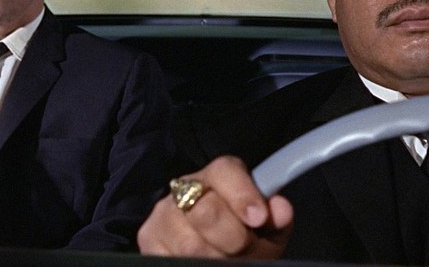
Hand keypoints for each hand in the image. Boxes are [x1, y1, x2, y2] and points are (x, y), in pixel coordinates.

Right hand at [138, 155, 293, 257]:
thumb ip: (276, 219)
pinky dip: (193, 265)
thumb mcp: (265, 228)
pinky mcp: (147, 239)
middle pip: (206, 211)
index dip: (242, 195)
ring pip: (190, 244)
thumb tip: (281, 210)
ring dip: (216, 259)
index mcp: (217, 176)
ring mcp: (162, 215)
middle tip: (244, 249)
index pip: (224, 172)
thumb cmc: (242, 234)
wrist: (212, 245)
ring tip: (226, 261)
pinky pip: (171, 259)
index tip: (259, 218)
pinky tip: (204, 263)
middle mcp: (184, 189)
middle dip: (233, 238)